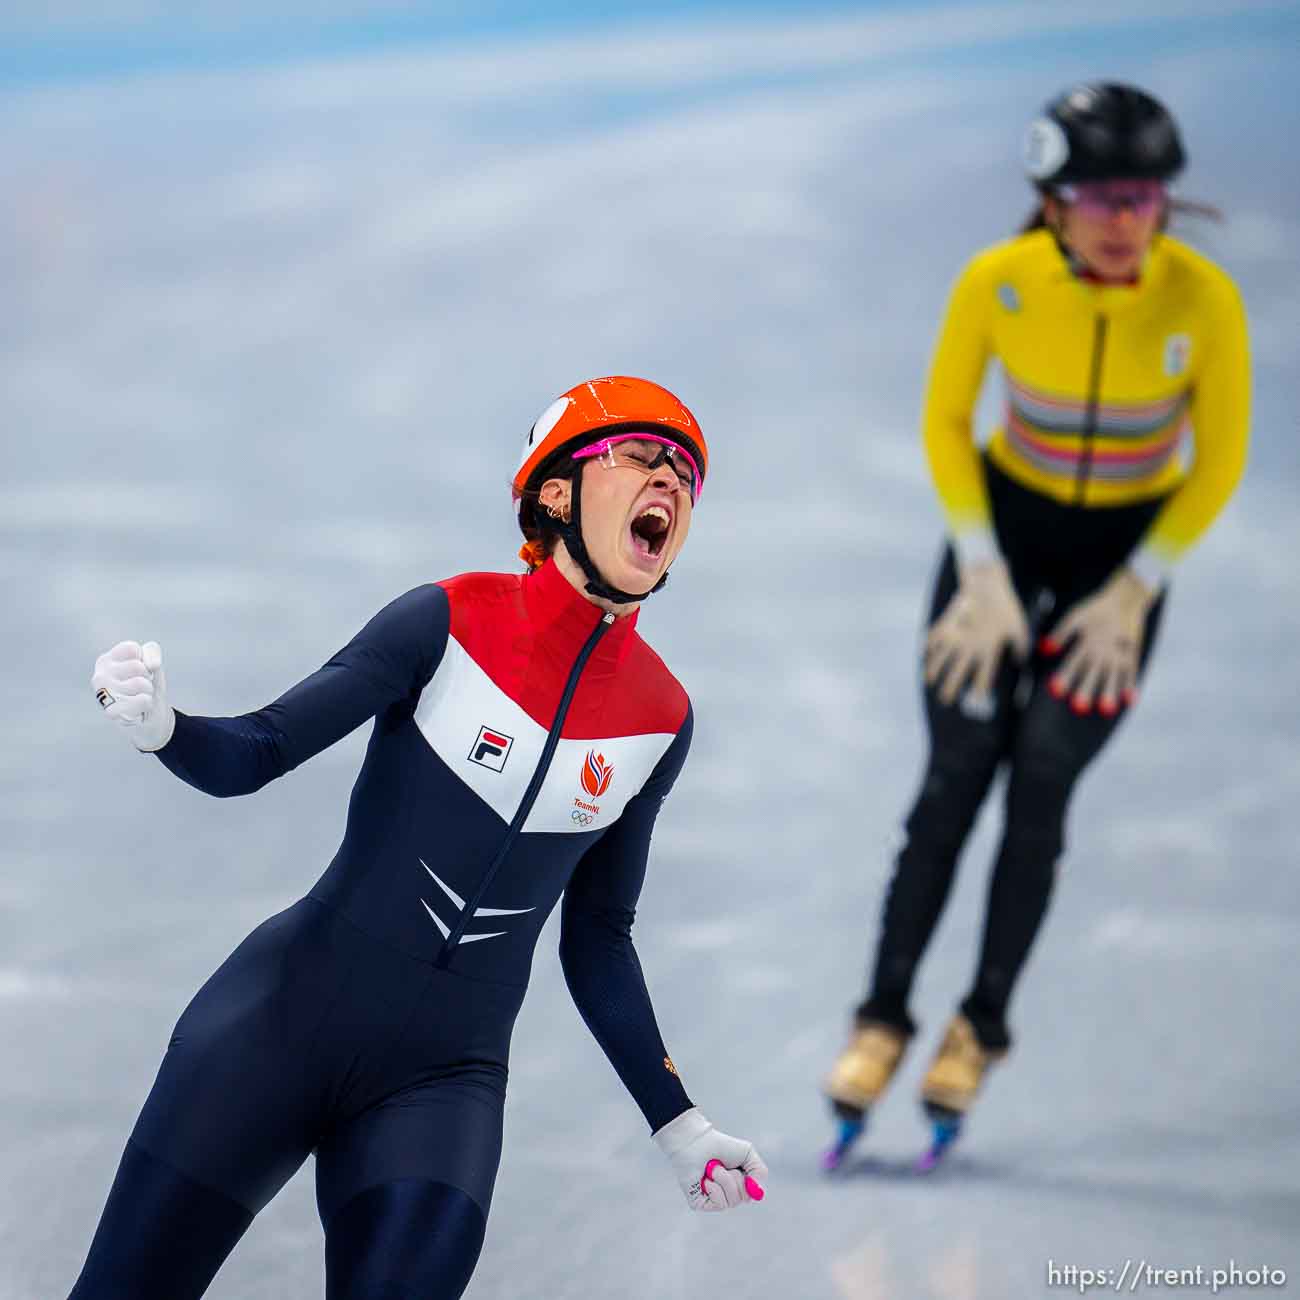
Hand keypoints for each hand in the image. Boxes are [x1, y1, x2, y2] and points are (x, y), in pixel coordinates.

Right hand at [91, 640, 175, 751]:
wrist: (152, 713)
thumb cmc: (147, 683)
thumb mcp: (152, 662)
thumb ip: (152, 651)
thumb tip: (151, 664)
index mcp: (105, 661)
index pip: (131, 649)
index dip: (144, 660)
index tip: (140, 670)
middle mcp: (99, 676)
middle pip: (137, 667)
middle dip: (147, 677)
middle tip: (141, 687)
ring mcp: (103, 695)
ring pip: (140, 684)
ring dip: (148, 691)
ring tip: (140, 696)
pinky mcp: (111, 712)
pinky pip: (143, 700)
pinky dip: (147, 703)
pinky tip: (139, 708)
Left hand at [652, 1107, 767, 1212]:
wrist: (696, 1141)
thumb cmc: (720, 1146)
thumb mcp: (747, 1153)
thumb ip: (760, 1171)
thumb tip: (758, 1193)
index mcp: (738, 1185)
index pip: (752, 1195)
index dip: (751, 1186)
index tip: (747, 1175)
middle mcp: (727, 1195)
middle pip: (743, 1198)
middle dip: (735, 1178)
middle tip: (725, 1165)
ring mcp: (714, 1200)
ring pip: (732, 1201)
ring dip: (724, 1179)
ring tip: (713, 1168)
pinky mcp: (701, 1204)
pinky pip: (719, 1204)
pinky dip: (714, 1188)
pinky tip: (705, 1179)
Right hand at [924, 557, 1028, 707]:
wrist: (985, 582)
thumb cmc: (1005, 605)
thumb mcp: (1018, 625)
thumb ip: (1020, 645)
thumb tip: (1021, 659)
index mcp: (989, 648)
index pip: (983, 676)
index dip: (979, 691)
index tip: (976, 701)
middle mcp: (970, 645)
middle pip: (957, 673)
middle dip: (951, 688)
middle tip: (946, 699)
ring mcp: (955, 635)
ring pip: (940, 659)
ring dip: (934, 672)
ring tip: (929, 681)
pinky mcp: (945, 623)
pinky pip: (933, 639)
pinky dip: (928, 648)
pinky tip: (925, 656)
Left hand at [1041, 567, 1153, 715]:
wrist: (1125, 597)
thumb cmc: (1096, 608)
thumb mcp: (1074, 617)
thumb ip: (1060, 634)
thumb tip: (1045, 649)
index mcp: (1086, 641)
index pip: (1073, 662)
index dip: (1065, 676)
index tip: (1056, 691)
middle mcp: (1102, 649)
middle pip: (1092, 672)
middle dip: (1085, 689)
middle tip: (1079, 707)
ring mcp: (1119, 651)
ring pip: (1113, 675)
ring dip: (1108, 692)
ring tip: (1105, 709)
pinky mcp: (1133, 652)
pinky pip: (1132, 671)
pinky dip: (1130, 685)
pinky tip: (1128, 700)